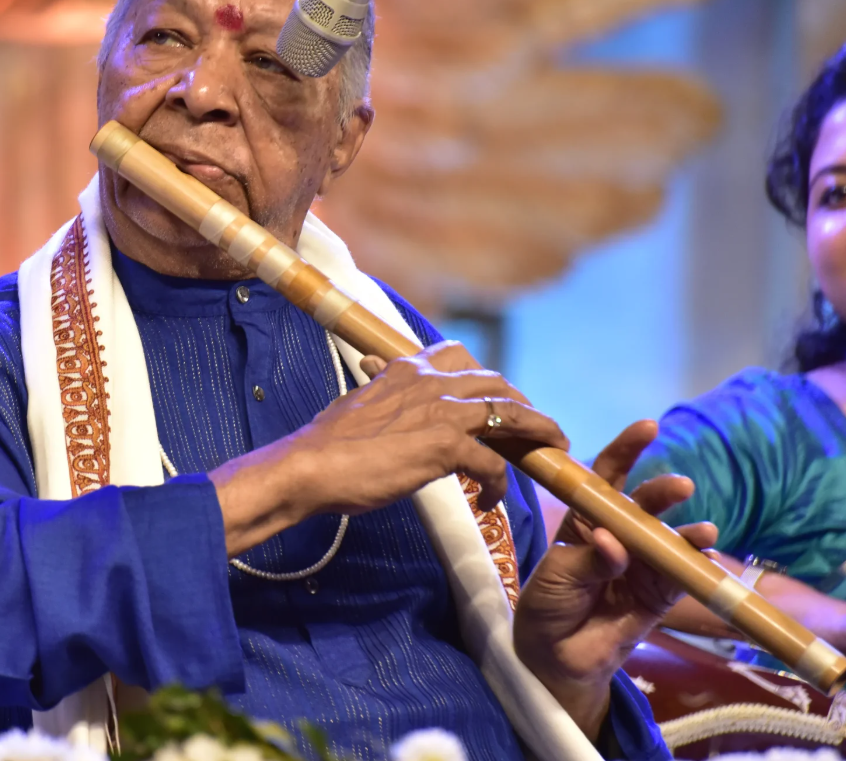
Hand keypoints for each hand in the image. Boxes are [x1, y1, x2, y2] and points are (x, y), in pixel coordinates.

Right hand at [209, 341, 569, 555]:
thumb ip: (379, 391)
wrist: (309, 466)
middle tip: (534, 428)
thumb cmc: (327, 443)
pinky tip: (490, 501)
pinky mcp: (445, 445)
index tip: (494, 396)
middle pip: (495, 382)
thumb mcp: (357, 404)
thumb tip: (376, 378)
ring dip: (536, 431)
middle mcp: (428, 382)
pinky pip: (492, 463)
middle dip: (521, 403)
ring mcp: (440, 411)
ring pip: (509, 412)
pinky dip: (498, 484)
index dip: (484, 376)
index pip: (458, 357)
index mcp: (405, 369)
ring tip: (549, 450)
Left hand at [513, 420, 718, 739]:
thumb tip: (614, 543)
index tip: (648, 428)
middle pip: (644, 505)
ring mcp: (642, 564)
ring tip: (702, 531)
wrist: (554, 655)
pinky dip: (694, 567)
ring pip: (668, 540)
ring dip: (687, 534)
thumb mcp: (558, 576)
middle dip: (662, 493)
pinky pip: (681, 577)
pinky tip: (705, 558)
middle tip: (679, 487)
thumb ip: (590, 559)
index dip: (627, 450)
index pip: (608, 477)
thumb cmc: (548, 604)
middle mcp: (619, 535)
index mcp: (587, 519)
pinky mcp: (659, 595)